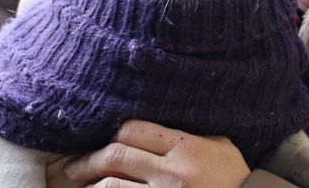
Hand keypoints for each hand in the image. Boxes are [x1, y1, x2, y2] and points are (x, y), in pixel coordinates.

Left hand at [59, 120, 250, 187]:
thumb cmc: (235, 180)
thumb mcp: (220, 147)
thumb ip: (188, 136)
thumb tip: (152, 128)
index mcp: (188, 148)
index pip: (134, 130)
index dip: (112, 135)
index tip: (102, 143)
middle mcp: (174, 173)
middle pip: (117, 156)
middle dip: (88, 161)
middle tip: (73, 168)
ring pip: (112, 187)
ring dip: (91, 186)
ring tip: (80, 186)